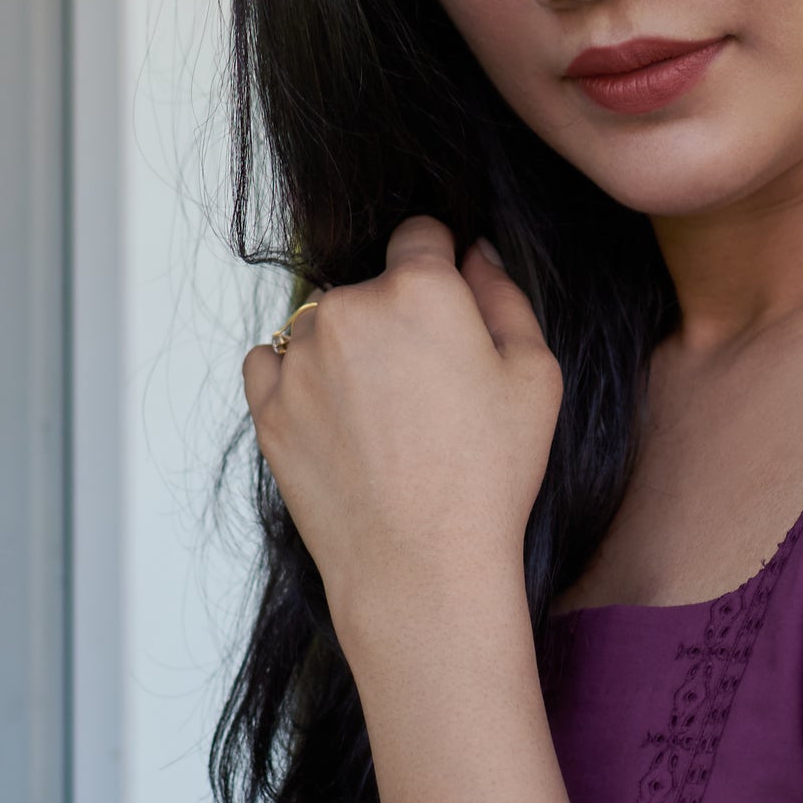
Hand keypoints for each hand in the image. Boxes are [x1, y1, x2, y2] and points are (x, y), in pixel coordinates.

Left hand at [243, 217, 562, 645]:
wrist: (420, 567)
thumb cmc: (489, 476)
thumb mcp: (534, 376)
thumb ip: (505, 296)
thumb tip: (475, 254)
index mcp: (419, 290)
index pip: (420, 235)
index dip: (440, 265)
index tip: (448, 308)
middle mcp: (349, 308)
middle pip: (371, 286)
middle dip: (395, 318)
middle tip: (428, 387)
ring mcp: (299, 358)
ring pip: (323, 326)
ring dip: (347, 350)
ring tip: (384, 418)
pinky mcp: (268, 406)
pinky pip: (272, 363)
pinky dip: (299, 380)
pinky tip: (340, 422)